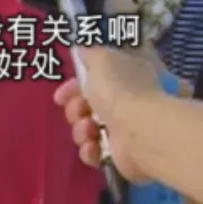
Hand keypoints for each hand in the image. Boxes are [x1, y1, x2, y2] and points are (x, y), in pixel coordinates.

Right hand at [53, 47, 159, 181]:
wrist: (140, 132)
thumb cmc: (120, 89)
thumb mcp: (101, 58)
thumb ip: (89, 53)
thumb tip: (82, 50)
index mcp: (127, 73)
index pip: (97, 77)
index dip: (75, 84)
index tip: (62, 93)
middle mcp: (129, 99)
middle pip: (89, 104)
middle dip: (75, 108)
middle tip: (78, 110)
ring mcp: (126, 128)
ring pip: (89, 128)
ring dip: (81, 129)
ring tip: (89, 129)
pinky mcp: (122, 153)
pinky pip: (95, 151)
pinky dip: (90, 149)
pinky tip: (93, 146)